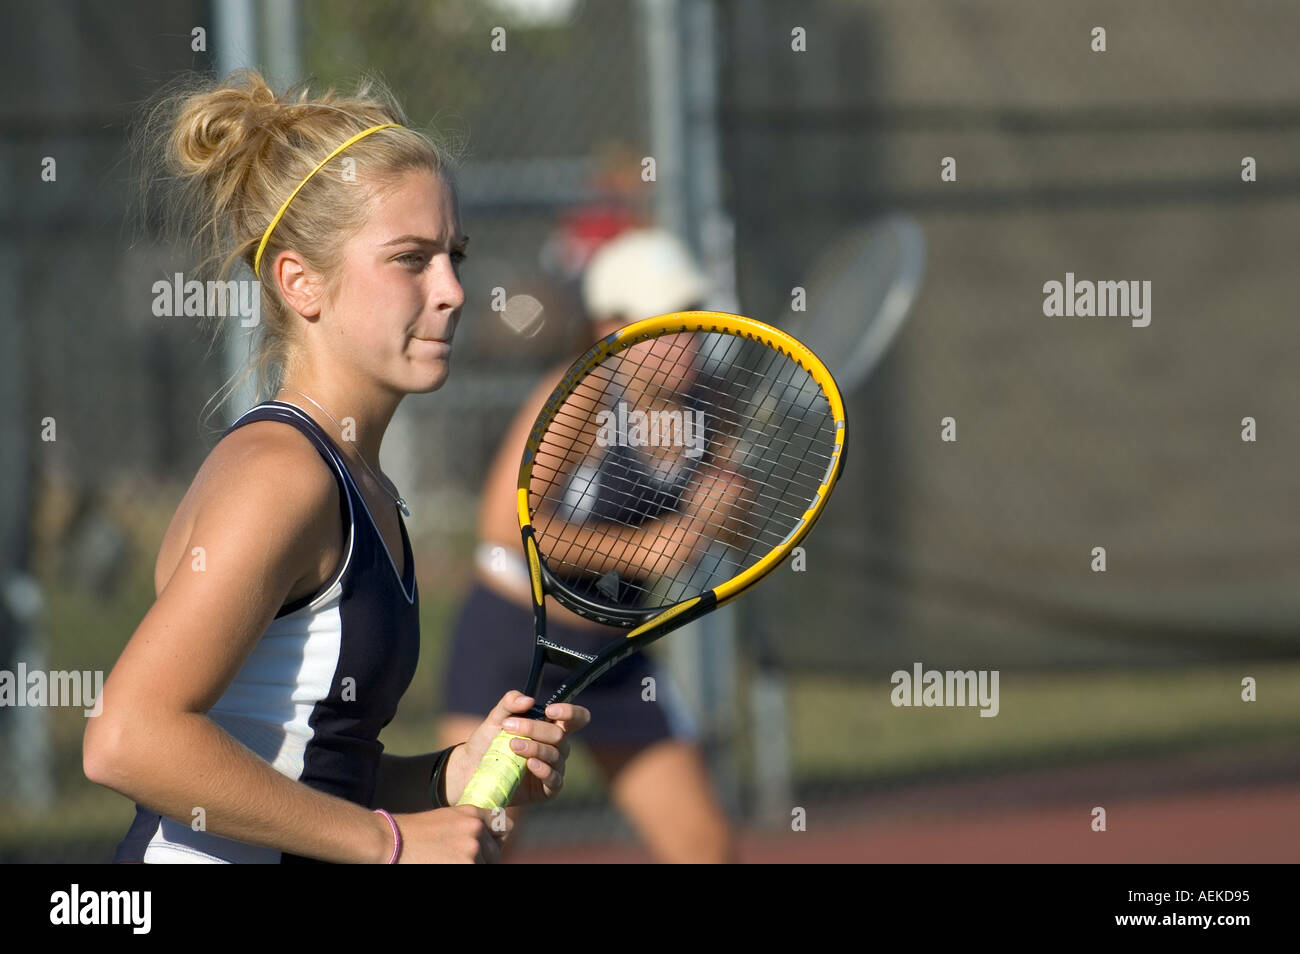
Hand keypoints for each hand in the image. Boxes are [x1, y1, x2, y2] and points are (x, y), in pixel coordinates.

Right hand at [391, 805, 510, 863]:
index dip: (499, 839)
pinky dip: (464, 868)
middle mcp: (476, 830)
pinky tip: (446, 863)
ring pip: (485, 865)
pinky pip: (477, 870)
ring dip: (473, 865)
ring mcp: (472, 851)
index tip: (492, 845)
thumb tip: (495, 836)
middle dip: (484, 858)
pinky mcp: (466, 866)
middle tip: (458, 857)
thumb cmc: (415, 832)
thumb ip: (471, 824)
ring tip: (447, 860)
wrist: (391, 842)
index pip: (505, 826)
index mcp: (473, 815)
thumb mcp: (448, 817)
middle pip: (496, 853)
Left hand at [446, 690, 590, 806]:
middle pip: (560, 735)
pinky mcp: (546, 790)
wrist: (471, 770)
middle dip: (535, 729)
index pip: (575, 719)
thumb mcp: (496, 718)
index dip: (571, 713)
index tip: (550, 710)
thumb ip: (510, 703)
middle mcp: (556, 748)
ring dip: (535, 748)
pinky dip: (543, 770)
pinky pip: (554, 780)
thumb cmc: (488, 742)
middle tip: (509, 726)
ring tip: (512, 745)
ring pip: (556, 756)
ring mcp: (553, 769)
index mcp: (550, 728)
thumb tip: (528, 700)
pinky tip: (529, 764)